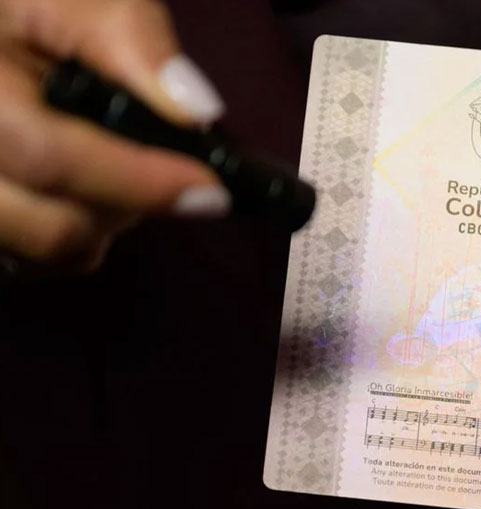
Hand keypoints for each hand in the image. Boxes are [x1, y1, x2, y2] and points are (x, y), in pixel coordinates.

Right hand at [0, 0, 226, 274]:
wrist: (4, 27)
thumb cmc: (33, 9)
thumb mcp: (82, 0)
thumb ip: (136, 46)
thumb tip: (196, 112)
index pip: (48, 158)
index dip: (138, 182)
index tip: (209, 191)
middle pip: (50, 228)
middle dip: (127, 207)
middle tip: (166, 167)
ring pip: (47, 255)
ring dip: (102, 224)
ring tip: (118, 166)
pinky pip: (33, 261)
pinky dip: (76, 235)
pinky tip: (86, 188)